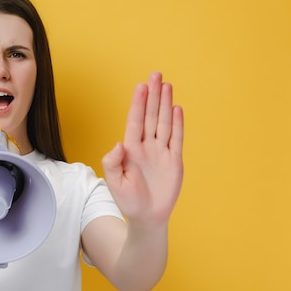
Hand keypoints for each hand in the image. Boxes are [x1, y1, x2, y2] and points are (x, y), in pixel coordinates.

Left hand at [102, 72, 183, 224]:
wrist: (147, 217)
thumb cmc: (128, 200)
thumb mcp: (114, 182)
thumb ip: (113, 162)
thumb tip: (118, 143)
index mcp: (130, 149)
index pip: (135, 121)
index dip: (138, 103)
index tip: (141, 86)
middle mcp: (146, 146)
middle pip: (151, 116)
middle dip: (153, 95)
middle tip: (156, 74)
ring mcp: (161, 152)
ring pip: (164, 123)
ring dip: (165, 104)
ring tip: (167, 85)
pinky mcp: (174, 161)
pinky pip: (176, 139)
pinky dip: (177, 124)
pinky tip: (177, 108)